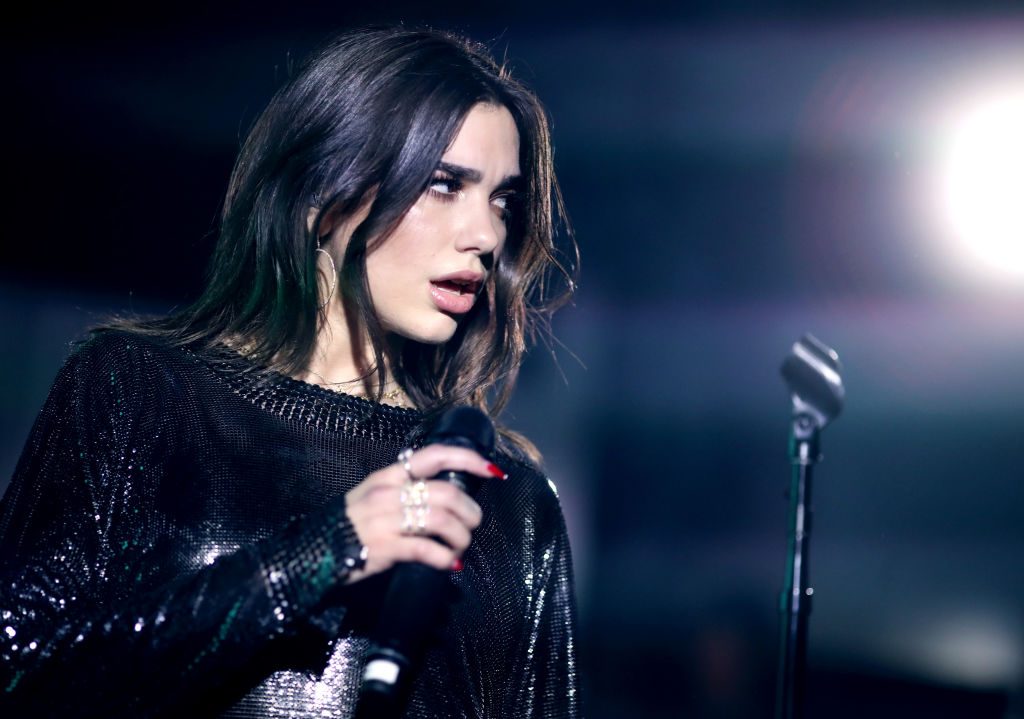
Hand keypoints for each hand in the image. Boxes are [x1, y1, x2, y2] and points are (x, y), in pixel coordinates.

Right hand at [343, 445, 500, 582]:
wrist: (311, 553)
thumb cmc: (350, 525)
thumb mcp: (373, 496)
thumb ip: (404, 491)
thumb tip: (447, 498)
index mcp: (389, 475)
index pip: (435, 455)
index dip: (468, 459)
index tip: (493, 471)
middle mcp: (389, 492)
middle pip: (447, 493)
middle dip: (471, 512)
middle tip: (472, 526)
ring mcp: (386, 519)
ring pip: (443, 521)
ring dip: (461, 537)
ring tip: (459, 548)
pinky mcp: (384, 548)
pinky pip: (427, 550)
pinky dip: (445, 558)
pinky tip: (449, 564)